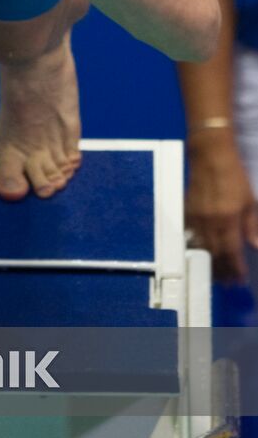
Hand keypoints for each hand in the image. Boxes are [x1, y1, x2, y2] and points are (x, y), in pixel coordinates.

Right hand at [186, 127, 257, 283]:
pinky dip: (195, 246)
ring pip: (200, 247)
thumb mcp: (249, 200)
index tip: (239, 279)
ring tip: (215, 273)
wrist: (210, 155)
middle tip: (228, 282)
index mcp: (227, 219)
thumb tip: (255, 245)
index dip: (235, 268)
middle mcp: (209, 222)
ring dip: (208, 262)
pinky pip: (189, 235)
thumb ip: (252, 225)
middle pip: (214, 254)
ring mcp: (195, 217)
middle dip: (222, 270)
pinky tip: (200, 252)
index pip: (231, 252)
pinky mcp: (187, 210)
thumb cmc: (234, 176)